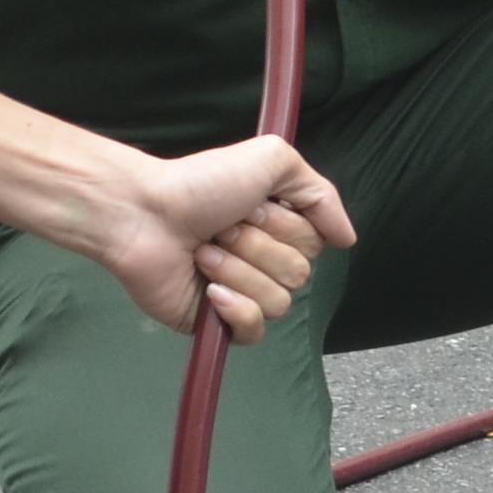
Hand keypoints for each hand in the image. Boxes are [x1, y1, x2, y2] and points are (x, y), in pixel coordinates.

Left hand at [99, 133, 354, 337]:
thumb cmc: (201, 184)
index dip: (285, 227)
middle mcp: (263, 261)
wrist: (144, 215)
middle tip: (220, 228)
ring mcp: (241, 294)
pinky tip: (210, 291)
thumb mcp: (272, 159)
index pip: (315, 245)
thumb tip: (348, 240)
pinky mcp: (216, 324)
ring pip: (276, 303)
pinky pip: (253, 333)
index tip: (251, 206)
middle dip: (257, 247)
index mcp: (277, 227)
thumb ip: (322, 194)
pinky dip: (235, 309)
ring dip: (237, 271)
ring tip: (203, 252)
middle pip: (299, 275)